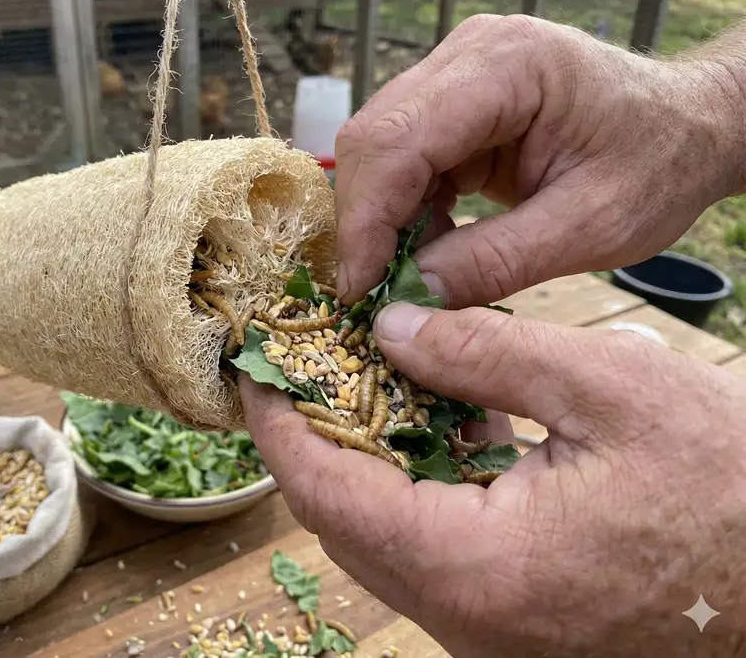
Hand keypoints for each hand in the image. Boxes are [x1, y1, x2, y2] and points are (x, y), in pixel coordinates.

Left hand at [240, 303, 745, 657]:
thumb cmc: (730, 490)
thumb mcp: (613, 391)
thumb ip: (489, 353)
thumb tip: (391, 330)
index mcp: (474, 566)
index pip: (327, 493)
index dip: (279, 424)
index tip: (256, 365)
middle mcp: (464, 615)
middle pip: (342, 518)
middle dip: (312, 434)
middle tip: (305, 360)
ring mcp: (486, 624)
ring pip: (382, 534)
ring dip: (362, 455)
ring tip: (361, 377)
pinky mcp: (510, 613)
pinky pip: (431, 545)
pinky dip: (415, 481)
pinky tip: (436, 420)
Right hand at [334, 13, 745, 307]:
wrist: (692, 127)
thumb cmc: (659, 165)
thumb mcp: (591, 227)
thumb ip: (496, 262)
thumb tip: (410, 299)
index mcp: (508, 65)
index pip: (398, 140)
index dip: (366, 220)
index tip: (359, 290)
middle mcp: (470, 53)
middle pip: (374, 138)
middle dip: (366, 222)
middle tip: (375, 291)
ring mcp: (458, 72)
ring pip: (379, 150)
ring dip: (383, 218)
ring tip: (409, 274)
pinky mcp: (455, 100)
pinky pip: (403, 157)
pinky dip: (404, 209)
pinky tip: (429, 246)